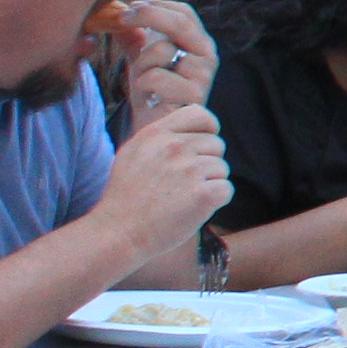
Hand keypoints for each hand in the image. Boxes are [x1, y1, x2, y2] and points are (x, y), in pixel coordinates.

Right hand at [100, 103, 229, 252]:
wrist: (118, 233)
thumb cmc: (127, 197)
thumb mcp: (133, 154)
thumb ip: (163, 137)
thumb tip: (197, 128)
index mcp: (155, 134)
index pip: (200, 114)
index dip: (207, 129)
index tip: (200, 147)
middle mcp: (173, 147)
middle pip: (216, 144)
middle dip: (205, 163)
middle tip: (178, 184)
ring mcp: (189, 170)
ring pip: (222, 169)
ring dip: (208, 184)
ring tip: (178, 198)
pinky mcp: (203, 194)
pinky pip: (226, 190)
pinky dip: (215, 201)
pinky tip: (190, 209)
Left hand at [106, 0, 212, 125]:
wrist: (157, 128)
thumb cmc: (152, 93)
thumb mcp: (142, 59)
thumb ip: (135, 36)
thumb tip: (116, 12)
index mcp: (198, 43)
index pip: (184, 12)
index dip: (156, 5)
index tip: (129, 8)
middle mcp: (207, 55)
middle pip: (180, 22)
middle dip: (148, 16)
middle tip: (121, 18)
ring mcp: (203, 74)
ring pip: (161, 51)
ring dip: (141, 65)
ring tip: (145, 82)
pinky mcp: (195, 95)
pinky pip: (156, 77)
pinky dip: (144, 86)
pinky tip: (151, 97)